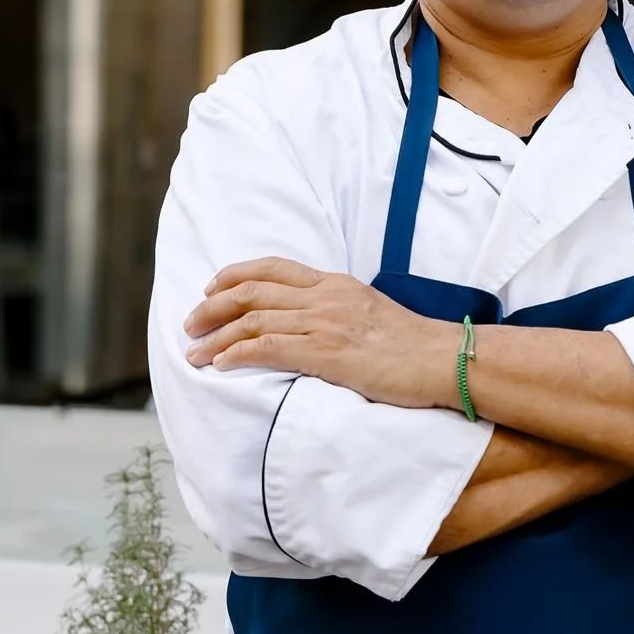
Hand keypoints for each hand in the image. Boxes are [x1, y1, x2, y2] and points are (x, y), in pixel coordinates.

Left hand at [183, 257, 458, 408]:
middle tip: (190, 325)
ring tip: (193, 354)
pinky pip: (268, 349)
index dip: (234, 275)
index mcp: (334, 284)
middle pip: (252, 292)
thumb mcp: (371, 313)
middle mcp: (324, 297)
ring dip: (216, 338)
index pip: (273, 269)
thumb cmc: (413, 346)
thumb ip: (339, 310)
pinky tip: (220, 364)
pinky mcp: (325, 353)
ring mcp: (324, 323)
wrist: (443, 359)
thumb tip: (315, 324)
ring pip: (253, 322)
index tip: (210, 287)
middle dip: (213, 307)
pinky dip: (237, 355)